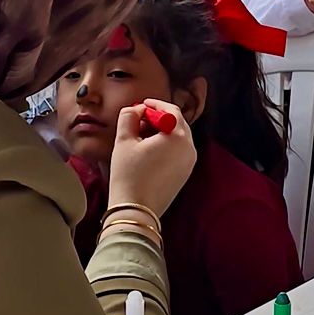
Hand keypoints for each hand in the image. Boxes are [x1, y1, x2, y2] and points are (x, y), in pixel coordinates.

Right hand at [108, 100, 195, 217]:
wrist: (136, 210)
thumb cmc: (129, 174)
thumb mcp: (124, 140)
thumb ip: (129, 116)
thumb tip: (136, 109)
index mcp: (178, 137)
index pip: (171, 110)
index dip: (155, 104)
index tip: (141, 105)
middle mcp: (189, 149)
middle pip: (177, 123)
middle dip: (159, 118)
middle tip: (139, 119)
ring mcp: (189, 163)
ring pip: (178, 138)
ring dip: (162, 132)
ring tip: (141, 136)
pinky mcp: (184, 175)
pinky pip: (178, 152)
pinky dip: (166, 146)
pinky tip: (148, 152)